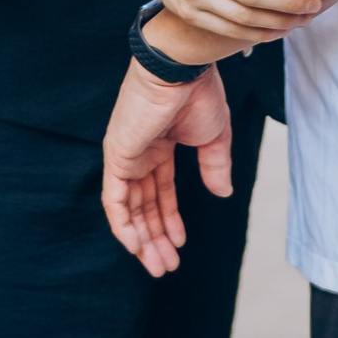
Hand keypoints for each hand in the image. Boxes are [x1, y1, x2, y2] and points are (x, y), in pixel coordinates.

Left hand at [102, 46, 231, 277]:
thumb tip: (223, 194)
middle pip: (144, 204)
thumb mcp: (214, 137)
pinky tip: (136, 247)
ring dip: (143, 239)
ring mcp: (126, 155)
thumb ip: (215, 167)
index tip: (181, 243)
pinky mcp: (117, 157)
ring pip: (130, 208)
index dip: (170, 218)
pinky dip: (123, 225)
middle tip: (166, 266)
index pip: (161, 190)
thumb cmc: (198, 93)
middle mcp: (140, 152)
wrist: (181, 71)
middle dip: (156, 237)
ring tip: (158, 266)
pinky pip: (115, 200)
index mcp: (161, 144)